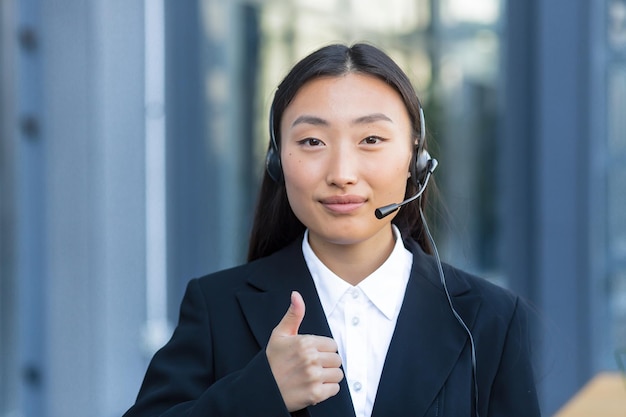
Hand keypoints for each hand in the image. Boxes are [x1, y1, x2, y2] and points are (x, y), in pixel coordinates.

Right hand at [266, 291, 343, 411]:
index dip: (324, 350)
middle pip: (337, 359)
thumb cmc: (272, 361)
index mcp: (305, 342)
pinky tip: (313, 387)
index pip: (332, 345)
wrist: (262, 390)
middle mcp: (311, 358)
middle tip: (312, 368)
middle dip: (327, 364)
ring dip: (328, 377)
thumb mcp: (280, 335)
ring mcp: (313, 377)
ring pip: (338, 374)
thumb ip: (293, 314)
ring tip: (313, 378)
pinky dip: (327, 390)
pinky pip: (335, 389)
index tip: (312, 355)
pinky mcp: (315, 394)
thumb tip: (296, 294)